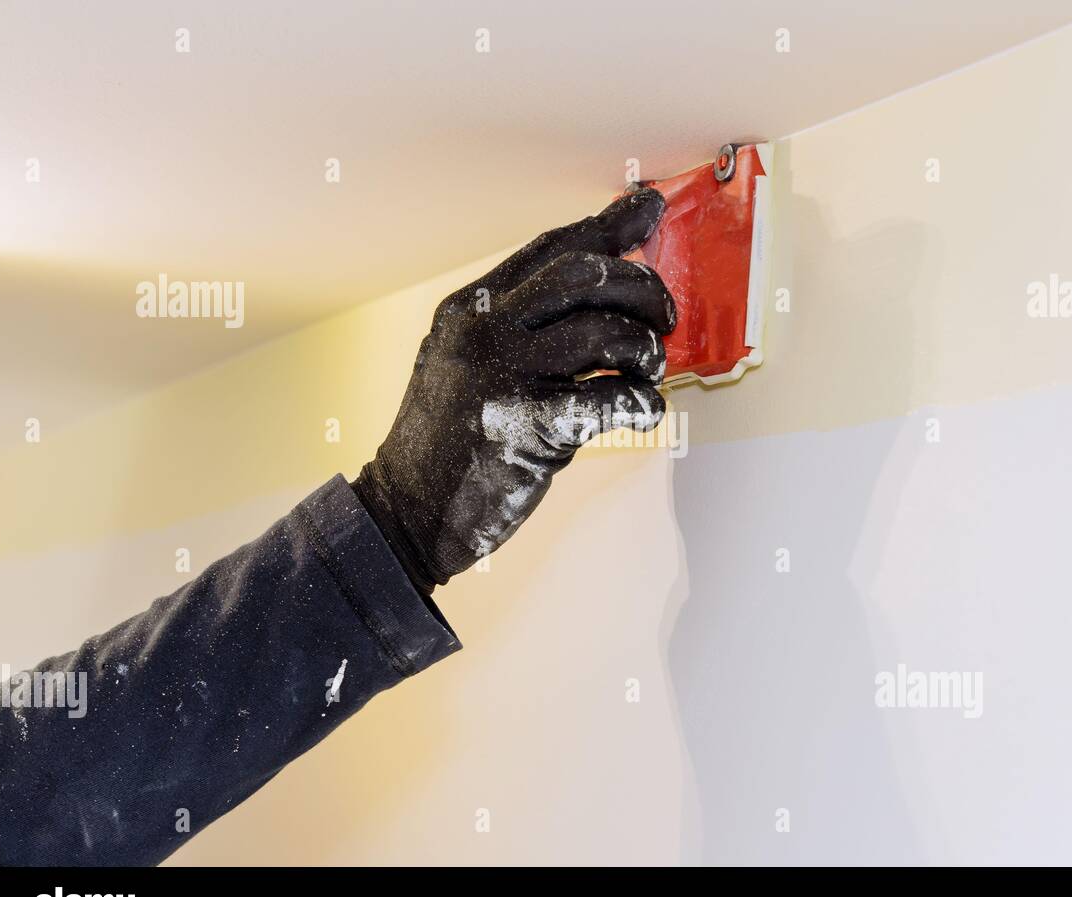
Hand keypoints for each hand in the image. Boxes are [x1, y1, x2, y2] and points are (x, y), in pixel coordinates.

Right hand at [352, 187, 675, 590]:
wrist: (406, 513)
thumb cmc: (448, 442)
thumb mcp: (467, 364)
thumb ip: (521, 326)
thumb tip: (597, 297)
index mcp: (470, 309)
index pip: (550, 249)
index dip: (608, 227)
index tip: (648, 208)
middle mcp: (483, 332)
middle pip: (583, 276)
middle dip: (642, 288)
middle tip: (665, 318)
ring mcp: (502, 378)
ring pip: (603, 332)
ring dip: (645, 350)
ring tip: (648, 372)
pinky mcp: (524, 429)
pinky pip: (607, 400)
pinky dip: (641, 404)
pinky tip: (643, 413)